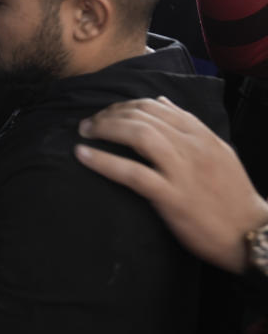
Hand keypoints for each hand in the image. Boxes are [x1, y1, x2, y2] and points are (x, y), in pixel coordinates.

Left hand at [75, 96, 267, 273]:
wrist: (250, 232)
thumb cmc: (230, 194)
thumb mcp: (216, 150)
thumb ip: (188, 125)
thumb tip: (161, 101)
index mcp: (200, 134)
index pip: (155, 106)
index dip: (124, 105)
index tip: (106, 113)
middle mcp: (192, 147)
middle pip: (143, 116)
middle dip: (109, 115)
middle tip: (89, 123)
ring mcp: (182, 171)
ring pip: (139, 135)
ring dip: (105, 129)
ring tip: (84, 132)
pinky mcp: (172, 196)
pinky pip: (132, 173)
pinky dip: (103, 161)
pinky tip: (83, 155)